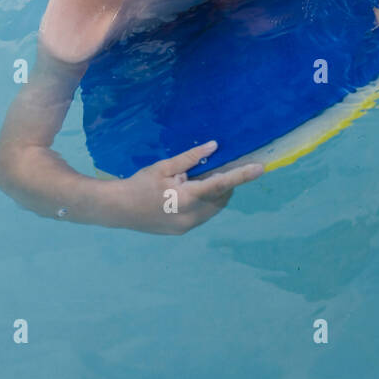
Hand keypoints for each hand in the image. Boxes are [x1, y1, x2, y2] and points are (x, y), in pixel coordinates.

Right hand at [114, 141, 263, 234]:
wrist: (118, 209)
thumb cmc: (140, 183)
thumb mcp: (164, 166)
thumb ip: (191, 158)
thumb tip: (214, 146)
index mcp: (187, 197)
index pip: (222, 184)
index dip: (242, 176)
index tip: (260, 168)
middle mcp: (191, 216)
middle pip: (221, 198)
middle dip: (225, 184)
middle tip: (214, 169)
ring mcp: (187, 227)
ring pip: (213, 209)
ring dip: (214, 195)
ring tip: (196, 182)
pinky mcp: (182, 231)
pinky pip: (202, 216)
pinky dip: (203, 204)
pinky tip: (187, 195)